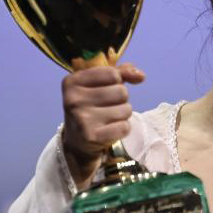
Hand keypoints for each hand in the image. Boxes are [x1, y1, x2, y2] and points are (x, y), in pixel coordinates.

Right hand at [61, 62, 144, 187]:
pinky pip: (124, 127)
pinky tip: (109, 130)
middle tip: (106, 107)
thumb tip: (140, 75)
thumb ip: (120, 72)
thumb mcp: (99, 83)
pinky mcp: (91, 136)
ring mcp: (81, 119)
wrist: (77, 140)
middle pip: (122, 92)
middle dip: (121, 100)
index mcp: (72, 81)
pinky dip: (122, 129)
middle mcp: (73, 99)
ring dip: (123, 114)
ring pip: (126, 109)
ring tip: (108, 119)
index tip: (107, 88)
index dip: (117, 81)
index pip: (113, 74)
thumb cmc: (92, 106)